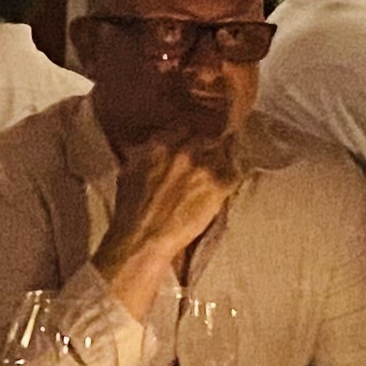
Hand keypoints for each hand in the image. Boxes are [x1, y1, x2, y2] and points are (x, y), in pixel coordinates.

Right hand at [96, 131, 236, 295]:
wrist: (143, 238)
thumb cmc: (132, 211)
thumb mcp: (129, 173)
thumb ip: (146, 154)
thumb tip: (154, 148)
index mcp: (160, 144)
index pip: (186, 128)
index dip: (192, 137)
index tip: (196, 144)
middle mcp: (184, 150)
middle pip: (208, 137)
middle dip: (210, 146)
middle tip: (211, 157)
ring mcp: (204, 165)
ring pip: (226, 151)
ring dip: (224, 160)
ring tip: (219, 172)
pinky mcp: (220, 184)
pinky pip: (236, 172)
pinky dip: (233, 177)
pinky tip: (225, 186)